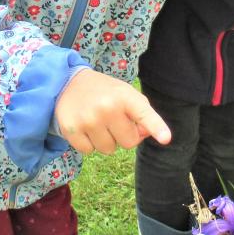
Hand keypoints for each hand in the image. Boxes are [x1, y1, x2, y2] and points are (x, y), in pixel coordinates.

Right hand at [55, 69, 170, 153]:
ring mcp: (88, 119)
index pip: (144, 115)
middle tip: (112, 120)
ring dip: (105, 141)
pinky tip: (84, 127)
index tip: (166, 138)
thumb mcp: (126, 95)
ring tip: (97, 122)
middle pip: (128, 142)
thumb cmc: (104, 93)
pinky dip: (88, 143)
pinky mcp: (71, 130)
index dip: (156, 127)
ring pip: (108, 150)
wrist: (67, 83)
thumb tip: (144, 135)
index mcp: (124, 96)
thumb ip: (141, 115)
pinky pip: (89, 151)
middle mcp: (107, 107)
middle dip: (123, 135)